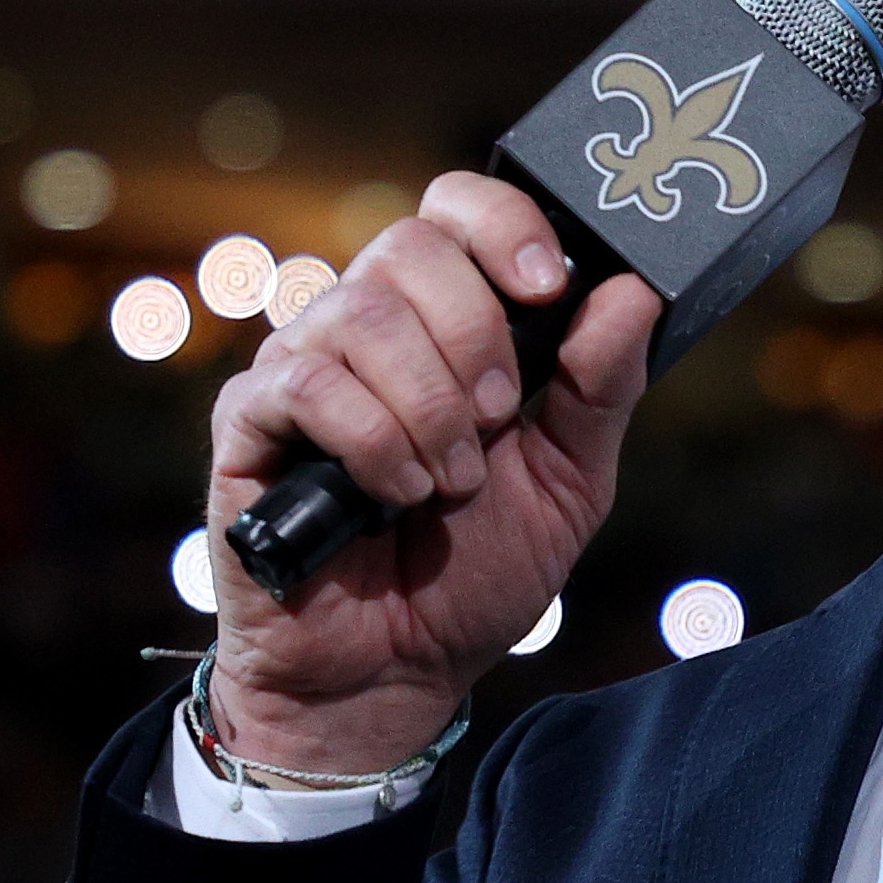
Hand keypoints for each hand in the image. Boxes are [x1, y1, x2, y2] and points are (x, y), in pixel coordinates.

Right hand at [204, 173, 661, 775]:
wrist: (396, 673)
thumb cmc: (477, 571)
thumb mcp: (570, 483)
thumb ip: (601, 388)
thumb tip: (634, 292)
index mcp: (445, 320)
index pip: (454, 209)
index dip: (501, 225)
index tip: (547, 287)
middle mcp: (366, 325)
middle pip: (408, 246)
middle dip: (475, 339)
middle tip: (499, 422)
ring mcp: (301, 367)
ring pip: (361, 315)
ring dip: (429, 407)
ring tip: (450, 483)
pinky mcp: (249, 422)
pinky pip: (303, 381)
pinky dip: (370, 440)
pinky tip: (394, 495)